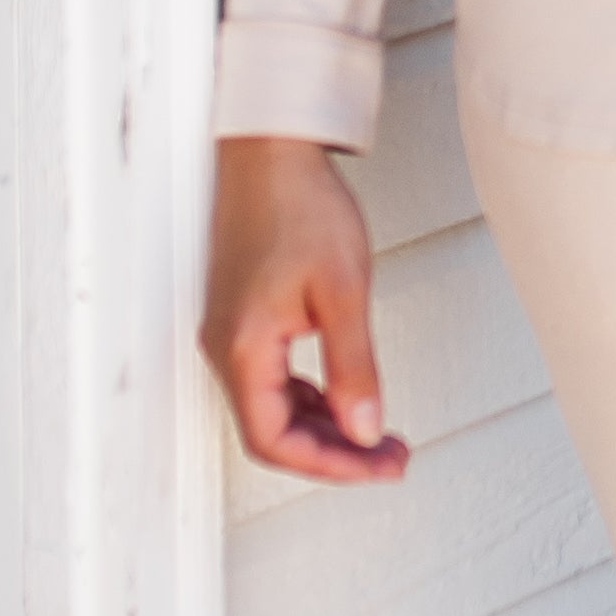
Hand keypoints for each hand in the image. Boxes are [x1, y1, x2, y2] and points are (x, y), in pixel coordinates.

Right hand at [202, 135, 409, 482]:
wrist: (273, 150)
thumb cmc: (301, 206)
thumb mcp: (344, 292)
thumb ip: (353, 369)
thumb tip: (364, 430)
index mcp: (242, 347)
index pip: (274, 440)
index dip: (330, 464)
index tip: (377, 465)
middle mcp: (225, 347)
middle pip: (272, 431)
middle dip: (334, 453)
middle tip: (390, 457)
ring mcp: (230, 333)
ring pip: (273, 408)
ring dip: (325, 427)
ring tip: (378, 433)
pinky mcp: (242, 318)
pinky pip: (271, 379)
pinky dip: (311, 398)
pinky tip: (346, 396)